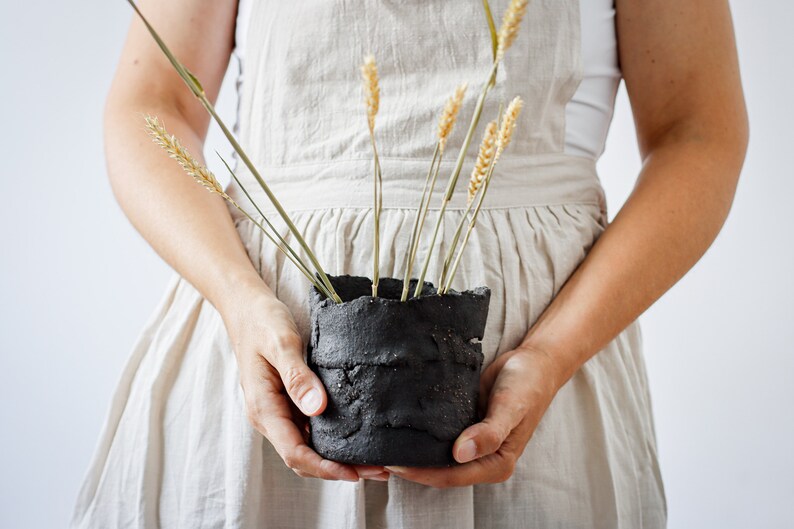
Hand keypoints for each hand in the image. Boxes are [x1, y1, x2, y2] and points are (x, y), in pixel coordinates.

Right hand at [220, 283, 389, 481]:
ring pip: (307, 446)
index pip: (294, 452)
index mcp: (264, 408)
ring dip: (337, 457)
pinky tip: (356, 436)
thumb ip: (297, 376)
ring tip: (374, 459)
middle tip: (378, 470)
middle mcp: (269, 417)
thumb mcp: (281, 344)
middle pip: (303, 457)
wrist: (247, 309)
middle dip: (338, 469)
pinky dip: (332, 440)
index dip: (324, 467)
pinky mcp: (287, 404)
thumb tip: (317, 408)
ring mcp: (278, 412)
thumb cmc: (262, 322)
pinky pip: (309, 430)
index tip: (353, 472)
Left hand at [384, 345, 563, 487]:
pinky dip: (419, 433)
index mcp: (495, 464)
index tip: (393, 463)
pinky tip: (399, 425)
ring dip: (412, 450)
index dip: (421, 472)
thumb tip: (460, 453)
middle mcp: (481, 458)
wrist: (532, 362)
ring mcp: (470, 442)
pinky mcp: (461, 425)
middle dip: (411, 466)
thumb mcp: (511, 408)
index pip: (451, 476)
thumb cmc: (528, 386)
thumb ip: (490, 432)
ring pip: (435, 454)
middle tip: (378, 455)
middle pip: (439, 470)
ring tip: (382, 442)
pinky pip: (437, 434)